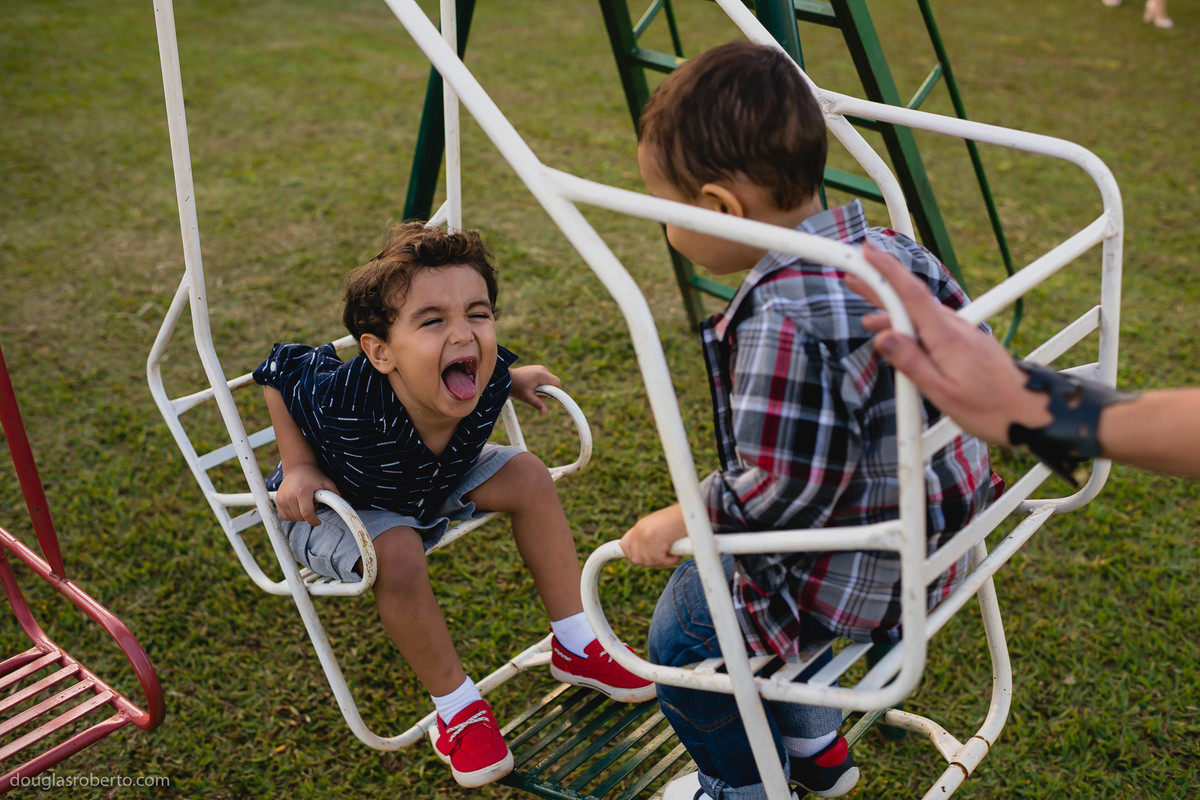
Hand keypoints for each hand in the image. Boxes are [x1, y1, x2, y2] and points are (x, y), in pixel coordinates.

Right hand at [273, 462, 338, 525]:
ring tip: (305, 502)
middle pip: (301, 517)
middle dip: (309, 514)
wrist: (298, 468)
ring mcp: (282, 498)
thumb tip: (343, 506)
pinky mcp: (278, 501)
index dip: (314, 521)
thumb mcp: (327, 483)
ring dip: (301, 514)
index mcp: (302, 491)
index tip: (318, 522)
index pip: (307, 514)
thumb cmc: (314, 476)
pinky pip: (286, 516)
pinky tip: (298, 505)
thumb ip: (335, 495)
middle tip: (313, 503)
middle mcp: (290, 495)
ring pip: (294, 518)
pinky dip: (293, 515)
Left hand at [510, 365, 561, 413]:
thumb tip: (545, 412)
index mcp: (542, 375)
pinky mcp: (535, 368)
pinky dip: (540, 383)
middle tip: (535, 394)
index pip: (557, 383)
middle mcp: (542, 369)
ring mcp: (538, 367)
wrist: (504, 379)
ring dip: (543, 387)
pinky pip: (543, 377)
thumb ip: (537, 404)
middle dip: (548, 390)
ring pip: (548, 380)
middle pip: (553, 382)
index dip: (555, 391)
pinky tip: (530, 386)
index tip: (547, 396)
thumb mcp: (527, 397)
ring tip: (531, 390)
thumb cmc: (515, 388)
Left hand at [620, 504, 685, 567]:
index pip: (624, 544)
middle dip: (652, 562)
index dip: (632, 555)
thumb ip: (652, 539)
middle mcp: (640, 529)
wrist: (694, 512)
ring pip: (648, 561)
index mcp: (641, 525)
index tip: (643, 560)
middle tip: (667, 558)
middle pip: (636, 558)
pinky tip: (678, 552)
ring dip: (663, 562)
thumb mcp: (663, 528)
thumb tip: (646, 558)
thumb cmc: (684, 520)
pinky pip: (660, 560)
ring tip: (674, 552)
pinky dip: (671, 560)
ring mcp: (645, 534)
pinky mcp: (654, 539)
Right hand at [845, 244, 1049, 445]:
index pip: (911, 295)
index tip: (868, 254)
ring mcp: (963, 334)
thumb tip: (884, 338)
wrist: (1032, 414)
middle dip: (881, 287)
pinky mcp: (967, 343)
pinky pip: (933, 327)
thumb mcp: (942, 392)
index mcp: (946, 337)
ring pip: (921, 316)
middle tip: (854, 276)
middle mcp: (955, 328)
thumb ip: (911, 363)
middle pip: (911, 300)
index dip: (887, 271)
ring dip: (893, 313)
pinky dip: (911, 326)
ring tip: (867, 318)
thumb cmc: (990, 409)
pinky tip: (900, 338)